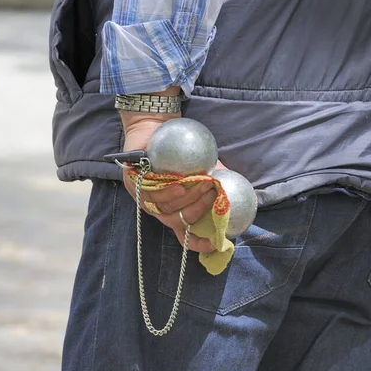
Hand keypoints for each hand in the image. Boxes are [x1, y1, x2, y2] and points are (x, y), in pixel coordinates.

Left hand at [120, 101, 219, 252]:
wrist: (154, 127)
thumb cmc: (181, 151)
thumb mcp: (204, 167)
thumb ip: (217, 182)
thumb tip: (239, 193)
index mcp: (173, 210)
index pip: (184, 234)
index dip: (198, 242)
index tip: (215, 242)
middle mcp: (158, 209)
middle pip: (178, 220)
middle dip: (198, 209)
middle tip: (213, 193)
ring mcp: (144, 198)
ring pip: (166, 208)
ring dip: (187, 198)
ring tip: (202, 184)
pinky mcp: (132, 184)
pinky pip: (150, 193)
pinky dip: (166, 190)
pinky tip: (180, 183)